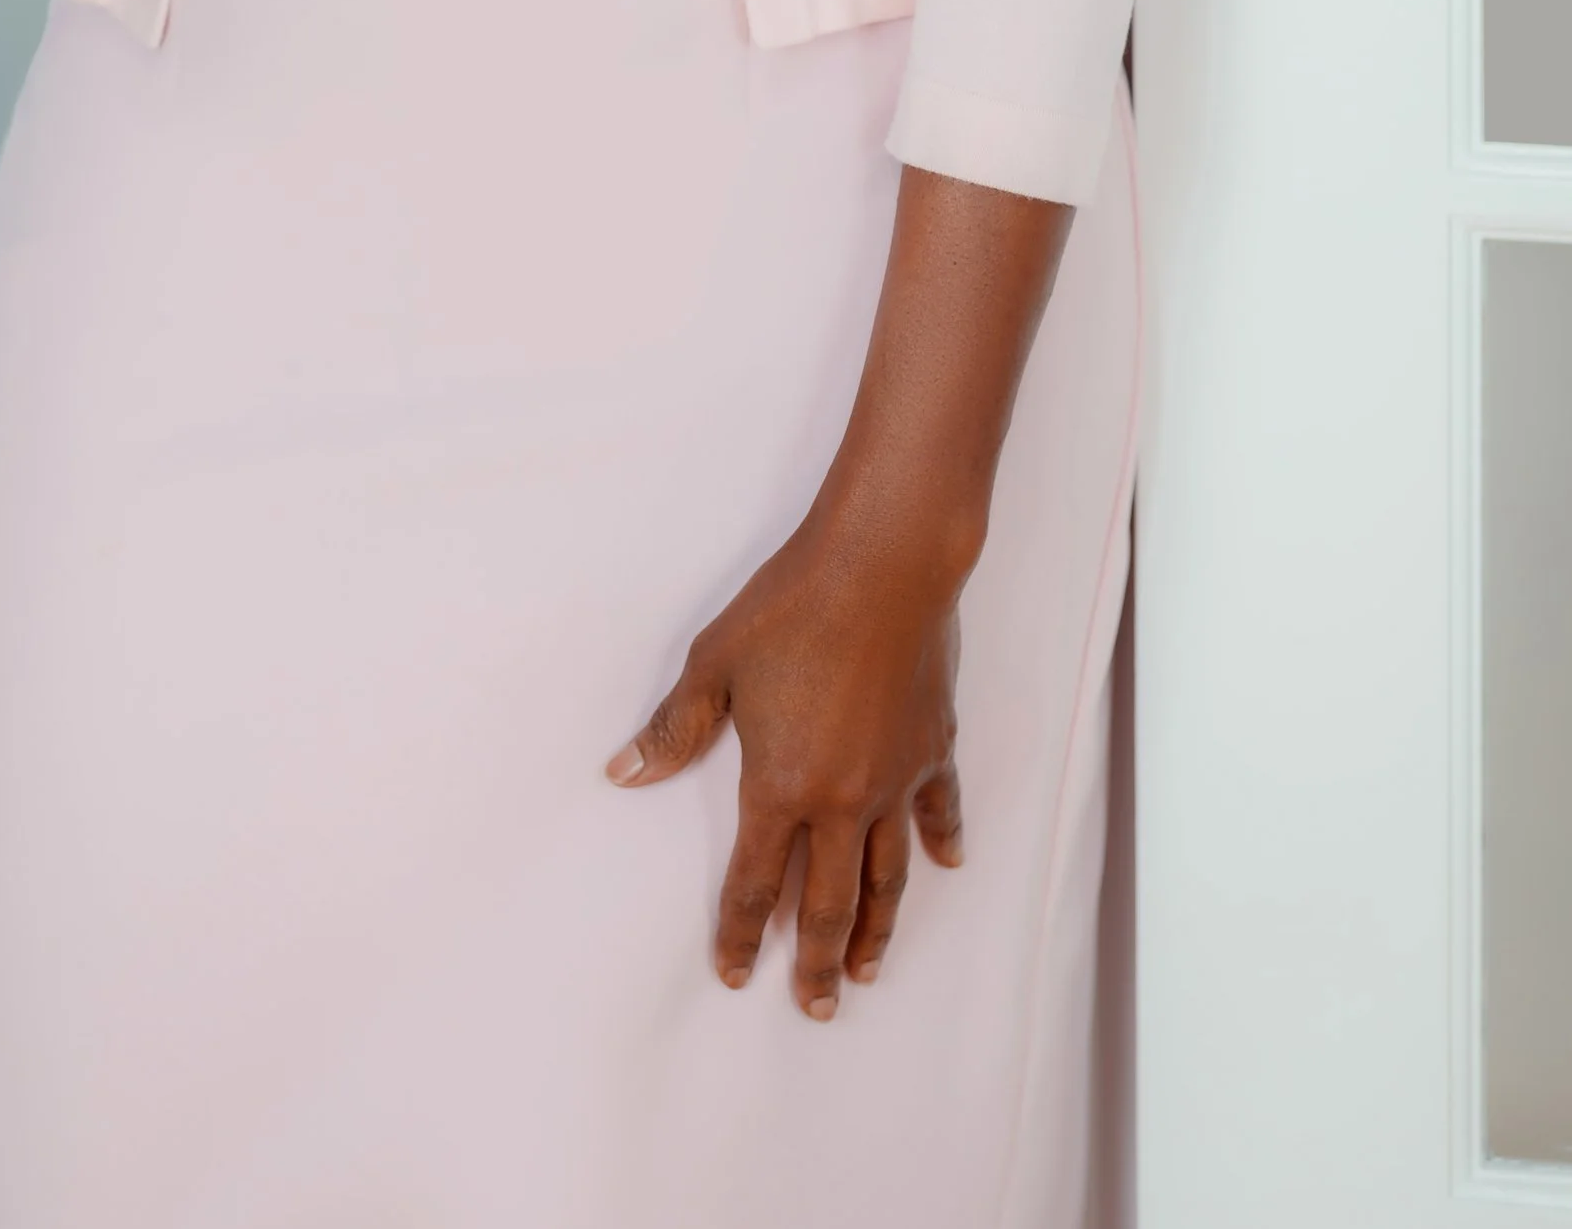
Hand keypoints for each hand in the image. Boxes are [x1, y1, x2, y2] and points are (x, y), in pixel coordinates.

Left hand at [605, 510, 965, 1018]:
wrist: (884, 564)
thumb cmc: (792, 607)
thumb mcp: (715, 663)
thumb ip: (675, 728)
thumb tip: (625, 773)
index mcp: (782, 785)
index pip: (755, 881)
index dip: (739, 932)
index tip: (732, 974)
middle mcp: (842, 800)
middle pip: (826, 901)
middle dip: (814, 960)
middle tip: (815, 1007)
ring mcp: (896, 779)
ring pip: (886, 875)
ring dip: (875, 927)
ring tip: (868, 968)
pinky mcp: (934, 748)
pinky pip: (938, 810)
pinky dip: (942, 840)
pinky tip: (947, 866)